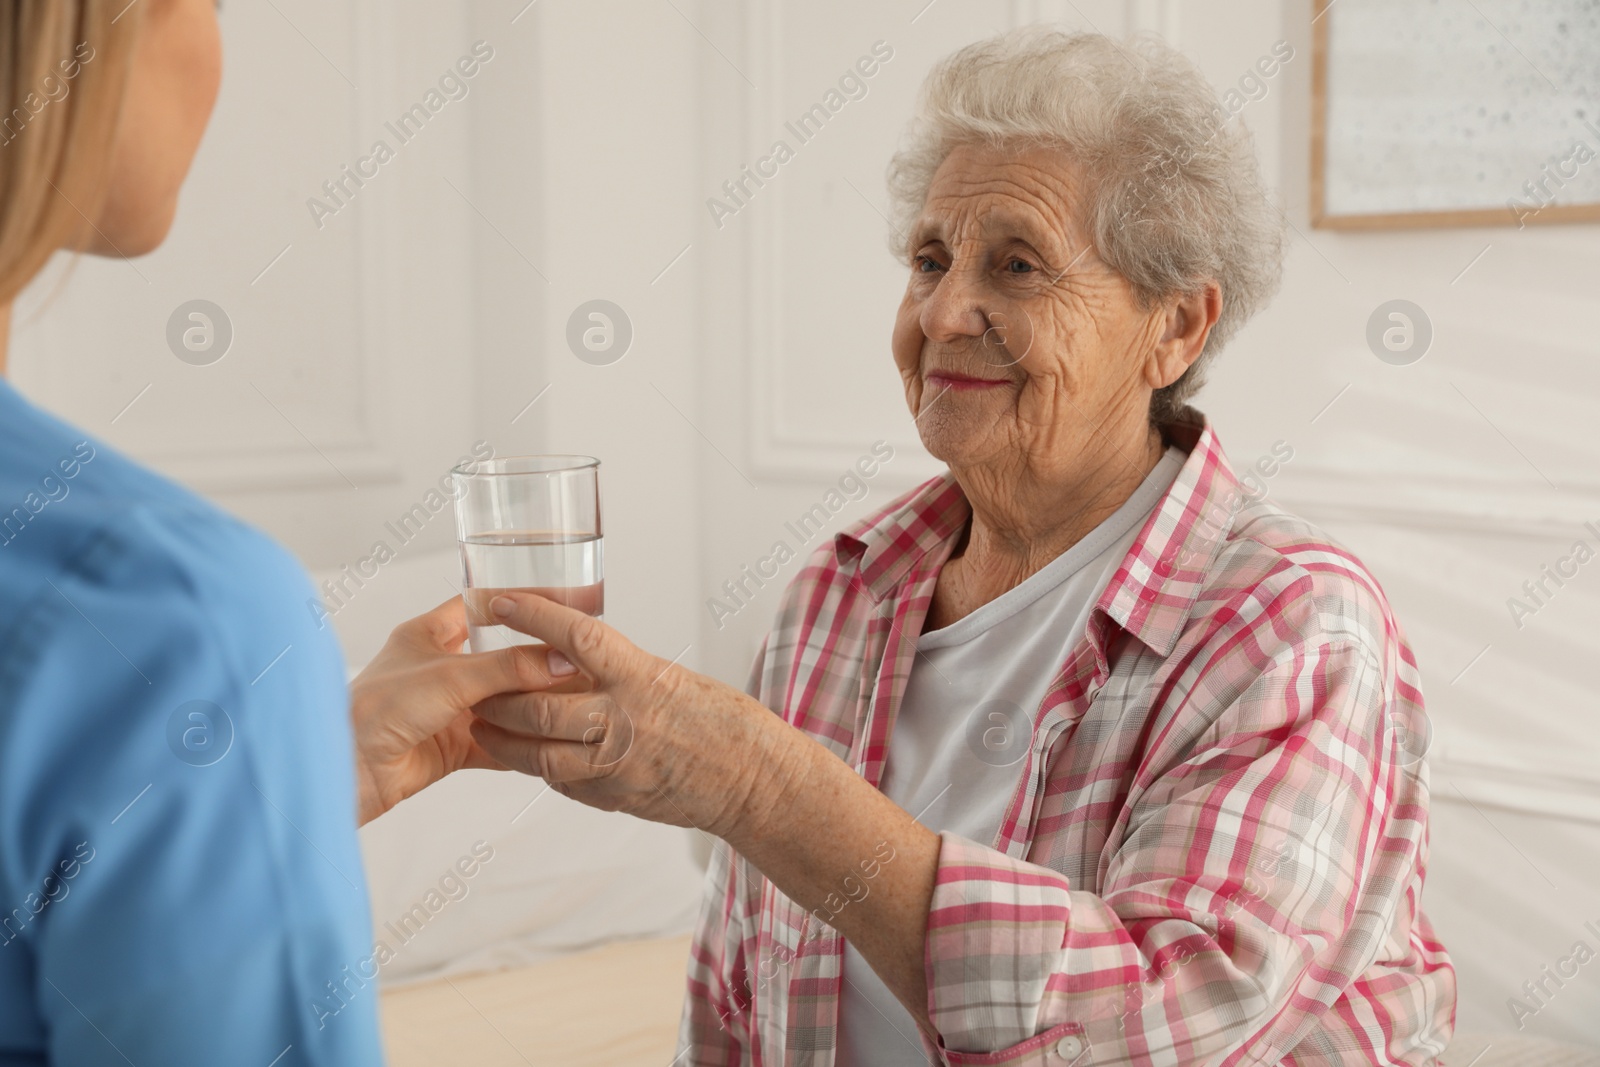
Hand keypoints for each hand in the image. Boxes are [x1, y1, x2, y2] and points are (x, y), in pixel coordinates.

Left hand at [350, 597, 565, 823]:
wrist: (347, 771)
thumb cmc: (374, 709)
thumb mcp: (451, 676)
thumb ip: (508, 667)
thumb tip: (560, 660)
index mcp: (428, 633)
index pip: (483, 605)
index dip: (521, 600)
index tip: (562, 599)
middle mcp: (440, 668)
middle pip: (500, 657)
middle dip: (536, 658)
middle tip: (577, 656)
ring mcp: (447, 708)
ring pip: (502, 701)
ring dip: (532, 703)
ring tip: (575, 698)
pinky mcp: (452, 745)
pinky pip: (498, 742)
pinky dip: (522, 743)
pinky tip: (552, 741)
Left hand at [467, 593, 801, 839]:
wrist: (753, 781)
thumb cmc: (723, 723)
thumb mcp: (671, 678)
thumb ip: (621, 671)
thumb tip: (573, 658)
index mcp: (641, 677)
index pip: (575, 636)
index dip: (532, 616)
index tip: (500, 602)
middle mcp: (625, 720)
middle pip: (540, 704)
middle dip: (499, 694)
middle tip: (475, 683)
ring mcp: (616, 765)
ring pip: (539, 753)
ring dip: (503, 739)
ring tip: (482, 725)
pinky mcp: (613, 798)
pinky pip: (561, 782)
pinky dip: (538, 767)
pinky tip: (527, 756)